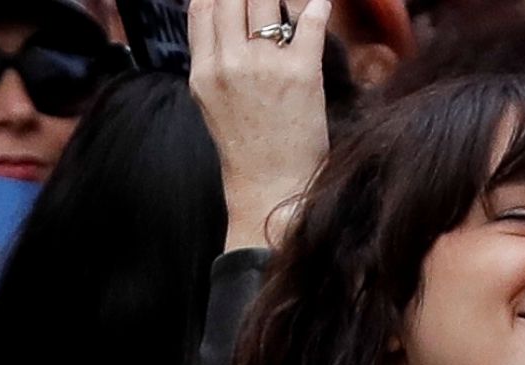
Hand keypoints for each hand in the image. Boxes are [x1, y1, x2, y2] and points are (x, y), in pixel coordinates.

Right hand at [189, 0, 331, 250]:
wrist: (273, 187)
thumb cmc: (248, 148)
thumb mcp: (212, 102)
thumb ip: (212, 60)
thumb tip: (216, 20)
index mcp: (204, 71)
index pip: (203, 7)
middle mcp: (229, 63)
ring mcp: (264, 66)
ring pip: (265, 1)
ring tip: (289, 1)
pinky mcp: (301, 73)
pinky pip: (309, 24)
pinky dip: (317, 8)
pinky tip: (321, 5)